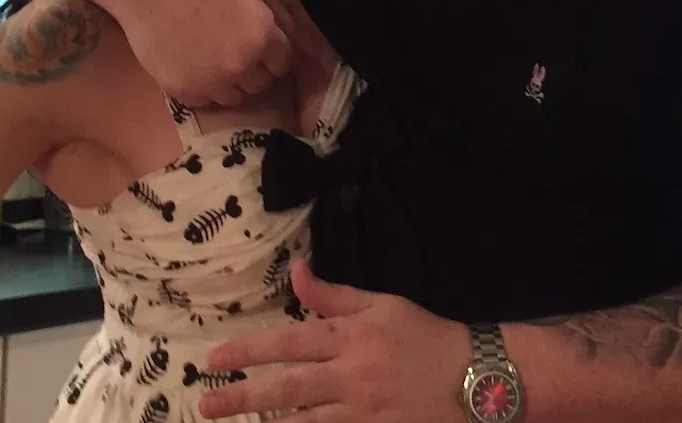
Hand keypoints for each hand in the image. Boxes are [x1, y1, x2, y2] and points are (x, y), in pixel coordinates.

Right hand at [121, 0, 295, 106]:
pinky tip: (195, 68)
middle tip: (236, 53)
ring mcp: (212, 83)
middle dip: (255, 70)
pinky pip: (205, 102)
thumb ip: (278, 15)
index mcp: (262, 38)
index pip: (285, 64)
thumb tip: (293, 39)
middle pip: (262, 84)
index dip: (275, 55)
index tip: (263, 48)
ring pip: (235, 98)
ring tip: (215, 62)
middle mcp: (242, 66)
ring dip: (231, 84)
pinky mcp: (185, 93)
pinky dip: (204, 90)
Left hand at [199, 261, 470, 421]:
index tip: (215, 360)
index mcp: (350, 337)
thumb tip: (296, 271)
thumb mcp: (381, 305)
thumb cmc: (424, 336)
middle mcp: (351, 376)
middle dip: (243, 396)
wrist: (476, 378)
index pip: (289, 342)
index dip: (249, 350)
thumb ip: (333, 296)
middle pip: (287, 389)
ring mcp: (363, 413)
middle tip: (206, 404)